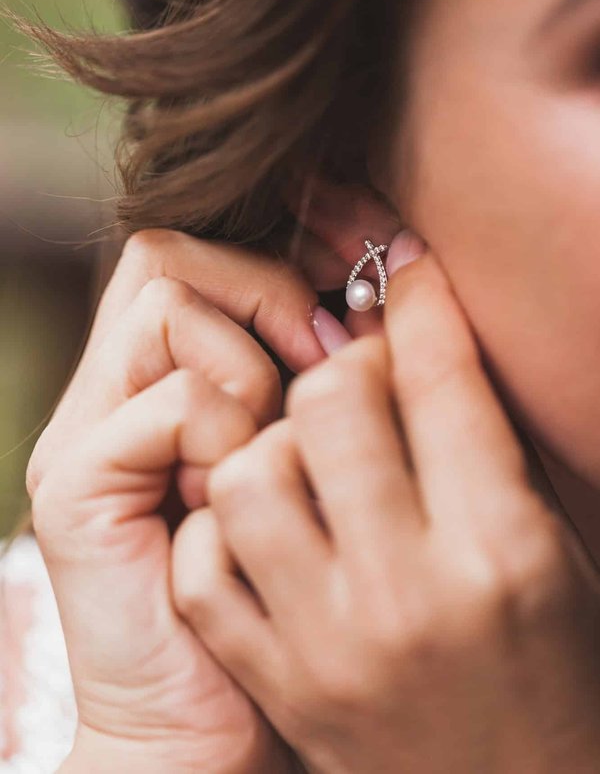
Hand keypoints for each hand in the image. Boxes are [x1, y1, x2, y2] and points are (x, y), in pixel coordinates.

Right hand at [27, 228, 327, 772]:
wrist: (204, 718)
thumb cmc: (278, 585)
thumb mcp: (304, 452)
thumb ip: (311, 371)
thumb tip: (374, 288)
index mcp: (160, 377)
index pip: (192, 253)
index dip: (274, 256)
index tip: (349, 293)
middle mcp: (111, 389)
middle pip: (166, 255)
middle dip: (263, 290)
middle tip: (319, 355)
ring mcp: (87, 428)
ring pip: (168, 305)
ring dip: (249, 368)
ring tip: (265, 443)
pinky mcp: (75, 480)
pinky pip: (176, 399)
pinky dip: (226, 432)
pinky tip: (230, 493)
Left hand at [173, 233, 599, 773]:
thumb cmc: (550, 662)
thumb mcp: (552, 545)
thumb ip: (487, 440)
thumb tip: (425, 329)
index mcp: (501, 548)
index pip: (440, 376)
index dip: (419, 301)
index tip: (405, 277)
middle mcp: (409, 592)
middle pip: (329, 402)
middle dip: (343, 369)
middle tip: (357, 384)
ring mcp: (327, 643)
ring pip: (249, 472)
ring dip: (275, 446)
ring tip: (307, 462)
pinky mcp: (275, 682)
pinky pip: (208, 563)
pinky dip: (224, 529)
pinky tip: (267, 529)